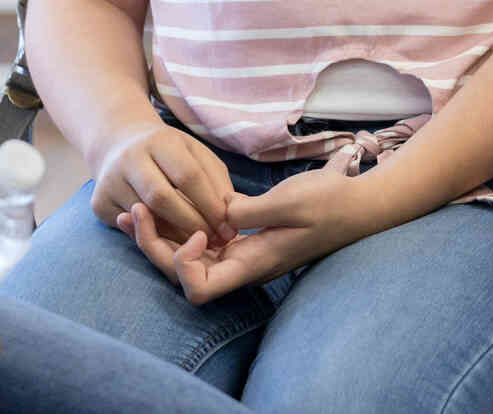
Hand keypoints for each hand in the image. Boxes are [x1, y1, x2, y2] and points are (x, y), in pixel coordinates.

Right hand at [93, 118, 238, 253]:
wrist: (119, 144)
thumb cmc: (169, 152)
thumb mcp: (195, 154)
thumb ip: (215, 181)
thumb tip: (231, 217)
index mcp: (159, 141)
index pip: (188, 175)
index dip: (210, 204)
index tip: (228, 226)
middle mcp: (130, 159)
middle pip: (162, 198)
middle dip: (193, 223)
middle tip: (215, 241)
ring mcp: (110, 182)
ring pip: (146, 218)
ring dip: (177, 236)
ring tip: (200, 244)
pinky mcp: (100, 203)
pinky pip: (132, 228)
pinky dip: (157, 237)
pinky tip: (174, 242)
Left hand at [131, 149, 376, 304]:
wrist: (358, 205)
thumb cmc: (330, 205)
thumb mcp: (290, 202)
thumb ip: (247, 210)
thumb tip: (214, 213)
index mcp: (251, 264)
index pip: (199, 290)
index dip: (184, 265)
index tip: (199, 230)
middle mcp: (240, 264)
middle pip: (181, 275)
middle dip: (152, 248)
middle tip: (134, 212)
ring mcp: (240, 252)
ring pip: (186, 258)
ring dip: (158, 237)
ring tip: (134, 210)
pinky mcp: (243, 235)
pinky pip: (202, 240)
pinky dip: (180, 225)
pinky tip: (165, 203)